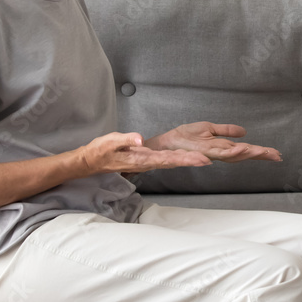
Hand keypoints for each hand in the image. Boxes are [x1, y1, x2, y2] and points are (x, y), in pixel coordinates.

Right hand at [78, 131, 211, 175]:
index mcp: (141, 158)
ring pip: (171, 161)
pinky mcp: (145, 159)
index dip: (185, 159)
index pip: (168, 159)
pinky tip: (188, 158)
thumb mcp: (110, 141)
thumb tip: (140, 139)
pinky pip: (165, 160)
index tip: (200, 159)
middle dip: (192, 161)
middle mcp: (147, 162)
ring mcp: (147, 161)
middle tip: (210, 160)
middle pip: (174, 161)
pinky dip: (179, 159)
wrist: (91, 162)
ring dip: (188, 160)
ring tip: (205, 160)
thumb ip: (126, 139)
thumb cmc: (100, 151)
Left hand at [144, 121, 282, 163]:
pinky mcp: (204, 152)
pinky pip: (222, 153)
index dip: (261, 152)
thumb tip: (244, 132)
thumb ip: (226, 130)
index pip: (246, 150)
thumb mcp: (209, 128)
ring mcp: (213, 153)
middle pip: (245, 155)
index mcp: (223, 147)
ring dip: (251, 154)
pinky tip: (244, 148)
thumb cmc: (185, 136)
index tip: (276, 153)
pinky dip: (234, 151)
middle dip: (261, 155)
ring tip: (265, 152)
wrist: (167, 141)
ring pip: (236, 155)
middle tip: (277, 156)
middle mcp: (221, 152)